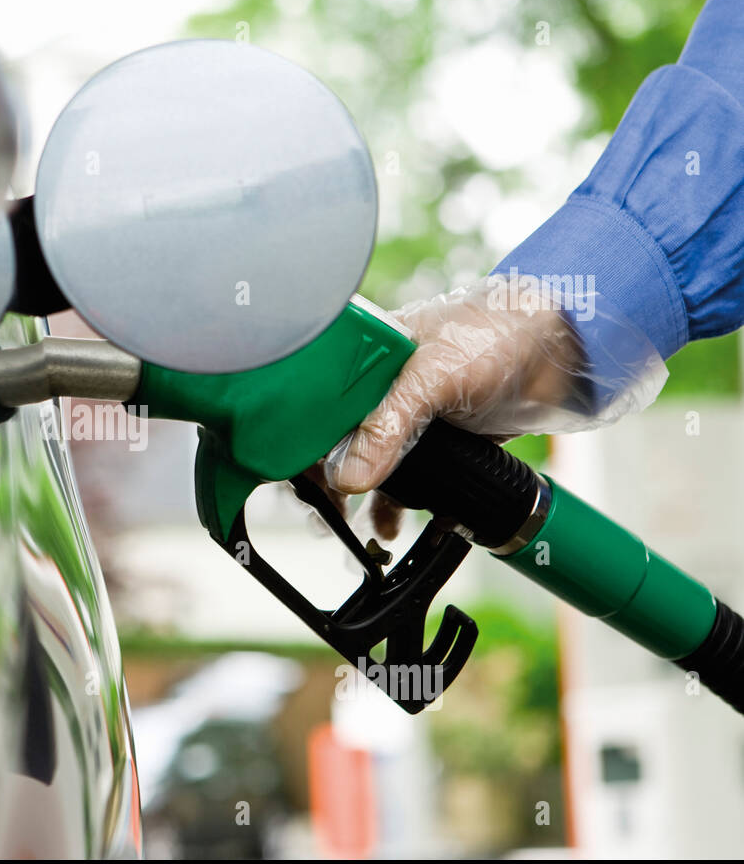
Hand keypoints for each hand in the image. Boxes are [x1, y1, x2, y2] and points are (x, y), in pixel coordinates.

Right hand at [324, 275, 663, 535]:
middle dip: (322, 478)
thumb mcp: (434, 377)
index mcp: (364, 349)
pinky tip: (388, 526)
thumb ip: (388, 427)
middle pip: (332, 436)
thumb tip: (349, 478)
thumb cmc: (499, 334)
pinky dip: (392, 505)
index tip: (294, 476)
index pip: (312, 398)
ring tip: (342, 529)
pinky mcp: (434, 438)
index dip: (297, 438)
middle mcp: (377, 381)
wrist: (569, 348)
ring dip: (353, 498)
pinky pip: (402, 478)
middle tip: (319, 512)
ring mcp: (406, 412)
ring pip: (364, 462)